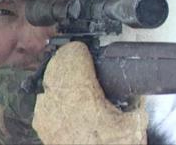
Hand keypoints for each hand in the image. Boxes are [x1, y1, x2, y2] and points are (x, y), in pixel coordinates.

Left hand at [32, 42, 147, 143]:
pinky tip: (69, 101)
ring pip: (48, 79)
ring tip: (77, 82)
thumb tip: (132, 86)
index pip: (71, 56)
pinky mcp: (41, 125)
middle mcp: (57, 102)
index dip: (80, 51)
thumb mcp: (134, 123)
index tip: (88, 52)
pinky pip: (45, 98)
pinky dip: (56, 93)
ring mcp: (45, 114)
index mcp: (81, 95)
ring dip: (62, 76)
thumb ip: (134, 99)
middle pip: (56, 64)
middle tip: (84, 64)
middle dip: (70, 61)